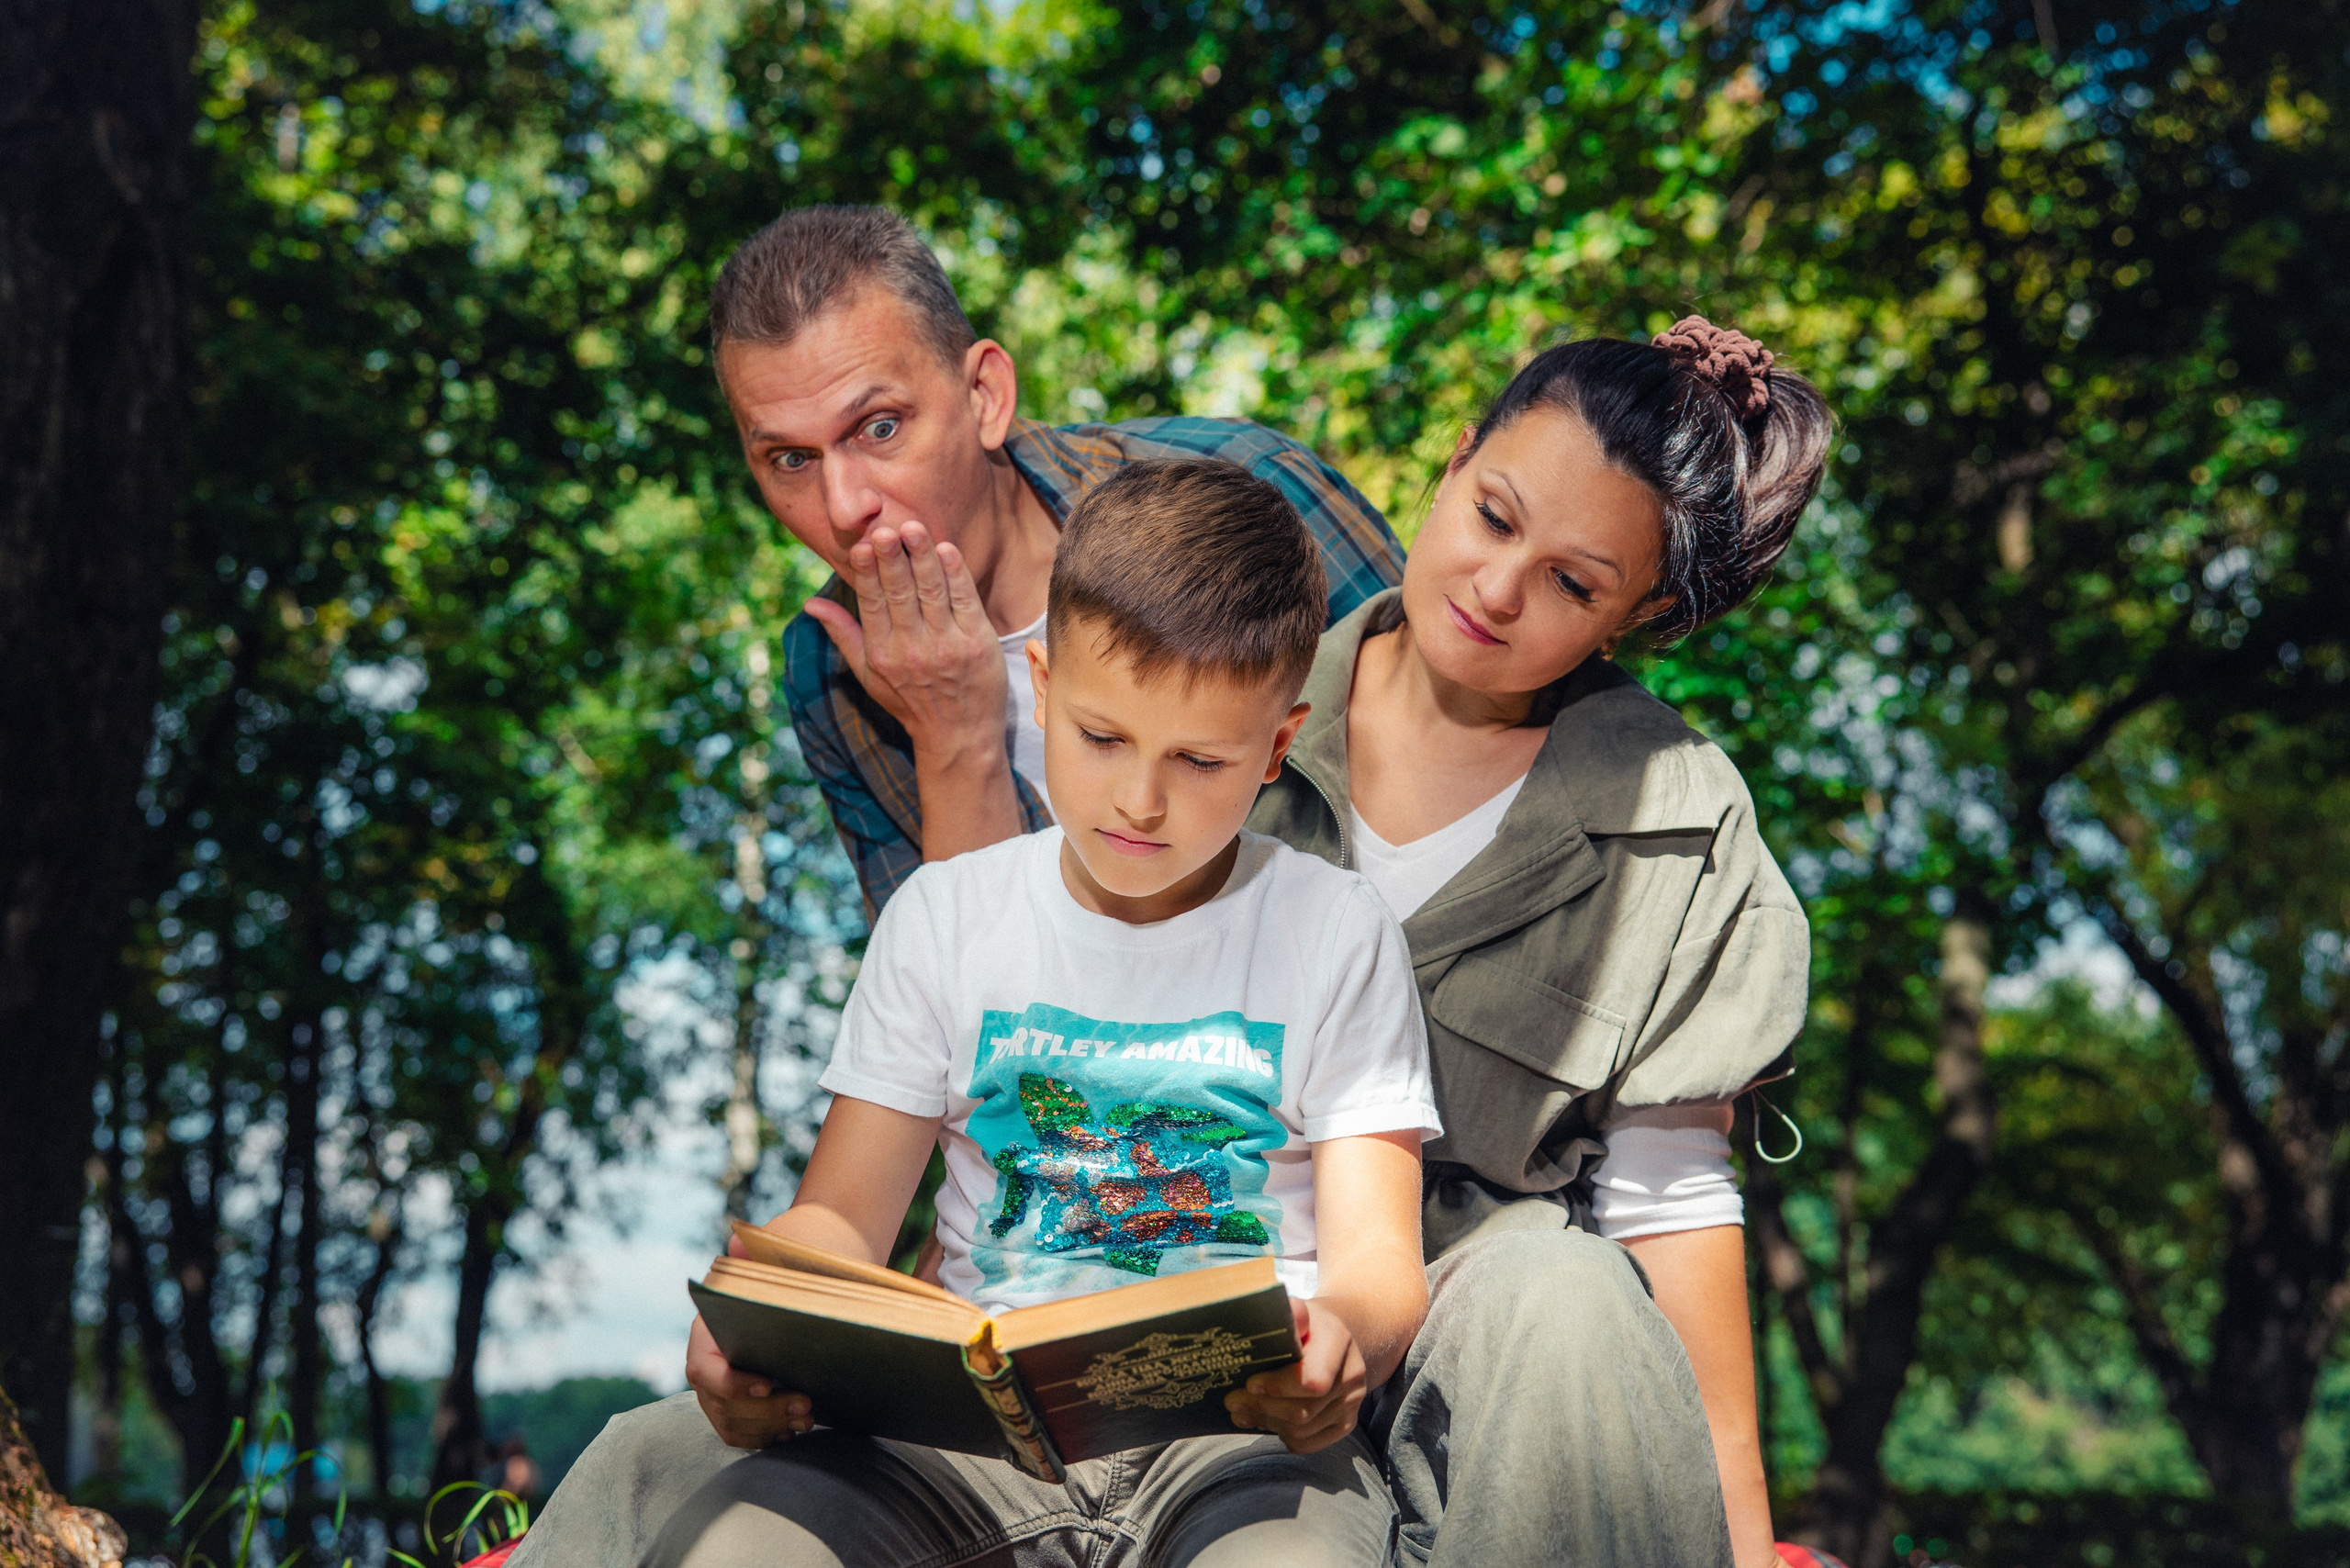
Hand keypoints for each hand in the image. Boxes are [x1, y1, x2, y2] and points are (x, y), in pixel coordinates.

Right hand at [685, 1312, 812, 1449]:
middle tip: (805, 1404)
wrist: (747, 1318)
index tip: (768, 1385)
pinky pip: (738, 1436)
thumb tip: (800, 1312)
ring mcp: (709, 1398)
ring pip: (732, 1425)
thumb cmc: (756, 1304)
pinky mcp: (723, 1415)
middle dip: (769, 1409)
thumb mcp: (756, 1299)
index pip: (705, 1371)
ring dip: (772, 1427)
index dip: (735, 1384)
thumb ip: (767, 1308)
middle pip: (725, 1405)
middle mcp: (701, 1375)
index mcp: (701, 1343)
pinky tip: (790, 1432)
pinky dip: (765, 1438)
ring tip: (806, 1419)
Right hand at [801, 522, 1006, 757]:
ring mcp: (947, 646)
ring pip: (932, 593)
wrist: (959, 737)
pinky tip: (947, 550)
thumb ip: (843, 634)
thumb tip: (810, 605)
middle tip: (886, 529)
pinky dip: (956, 575)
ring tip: (915, 528)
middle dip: (893, 559)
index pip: (873, 604)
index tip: (863, 546)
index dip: (868, 574)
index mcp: (883, 653)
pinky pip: (965, 602)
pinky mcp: (978, 644)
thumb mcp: (869, 674)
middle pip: (901, 594)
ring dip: (923, 558)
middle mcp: (913, 649)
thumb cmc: (910, 703)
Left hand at [1223, 1297, 1367, 1453]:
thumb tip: (1290, 1312)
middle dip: (1262, 1408)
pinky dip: (1281, 1435)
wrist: (1332, 1339)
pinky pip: (1308, 1443)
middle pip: (1303, 1410)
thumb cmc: (1304, 1326)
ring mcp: (1351, 1403)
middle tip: (1232, 1401)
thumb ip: (1292, 1312)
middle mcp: (1352, 1375)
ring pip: (1302, 1430)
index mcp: (1339, 1341)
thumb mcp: (1296, 1311)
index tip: (1250, 1383)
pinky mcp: (1345, 1424)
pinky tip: (1264, 1420)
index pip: (1312, 1379)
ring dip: (1267, 1422)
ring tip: (1242, 1411)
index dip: (1278, 1386)